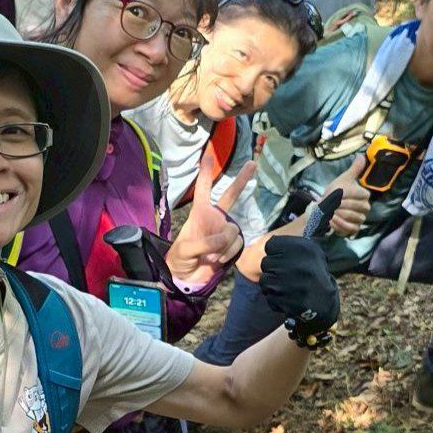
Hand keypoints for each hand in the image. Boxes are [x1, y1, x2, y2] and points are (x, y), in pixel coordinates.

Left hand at [167, 159, 253, 287]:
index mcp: (200, 213)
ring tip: (210, 255)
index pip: (203, 189)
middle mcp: (215, 218)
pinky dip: (228, 253)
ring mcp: (225, 231)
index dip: (206, 172)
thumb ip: (205, 241)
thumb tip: (226, 236)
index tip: (208, 154)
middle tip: (253, 164)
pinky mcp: (232, 245)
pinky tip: (217, 259)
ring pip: (233, 231)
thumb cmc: (179, 259)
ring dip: (223, 245)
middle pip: (231, 195)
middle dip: (242, 180)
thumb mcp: (185, 249)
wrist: (187, 279)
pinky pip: (237, 244)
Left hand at [257, 236, 338, 342]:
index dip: (276, 253)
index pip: (270, 245)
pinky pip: (269, 297)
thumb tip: (259, 242)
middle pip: (265, 263)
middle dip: (273, 269)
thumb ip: (285, 244)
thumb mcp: (307, 250)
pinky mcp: (286, 302)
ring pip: (264, 281)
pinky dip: (276, 298)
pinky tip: (288, 297)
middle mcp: (296, 265)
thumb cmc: (311, 271)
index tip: (285, 258)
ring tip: (287, 286)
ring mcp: (290, 285)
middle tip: (287, 274)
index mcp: (302, 248)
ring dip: (272, 284)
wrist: (324, 299)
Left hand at [323, 162, 371, 236]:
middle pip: (358, 207)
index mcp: (364, 197)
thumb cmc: (335, 192)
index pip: (363, 195)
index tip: (338, 192)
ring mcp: (359, 220)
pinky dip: (339, 224)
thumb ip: (354, 169)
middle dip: (342, 204)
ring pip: (354, 218)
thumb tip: (362, 156)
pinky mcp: (353, 230)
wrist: (324, 206)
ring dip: (340, 214)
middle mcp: (364, 209)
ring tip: (330, 211)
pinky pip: (350, 228)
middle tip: (332, 203)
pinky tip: (331, 220)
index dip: (349, 194)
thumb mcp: (344, 179)